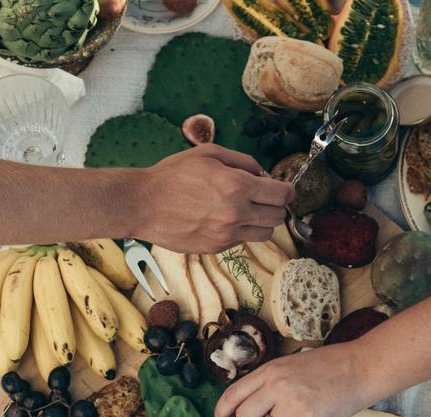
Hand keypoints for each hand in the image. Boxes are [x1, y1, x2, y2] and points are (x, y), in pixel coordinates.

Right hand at [135, 144, 293, 253]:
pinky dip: (240, 231)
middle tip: (262, 198)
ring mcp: (227, 234)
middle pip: (279, 216)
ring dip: (261, 222)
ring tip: (245, 211)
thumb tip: (263, 173)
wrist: (143, 204)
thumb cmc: (173, 175)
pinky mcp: (216, 248)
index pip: (283, 195)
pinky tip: (223, 219)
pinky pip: (242, 240)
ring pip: (265, 233)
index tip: (281, 188)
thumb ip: (243, 161)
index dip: (287, 190)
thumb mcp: (209, 154)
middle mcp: (236, 213)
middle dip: (275, 205)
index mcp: (237, 186)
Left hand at [214, 343, 376, 416]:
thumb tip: (249, 406)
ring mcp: (292, 403)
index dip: (222, 412)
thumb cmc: (329, 365)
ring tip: (302, 411)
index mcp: (270, 370)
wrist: (361, 366)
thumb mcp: (291, 364)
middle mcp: (277, 385)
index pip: (233, 394)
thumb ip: (269, 381)